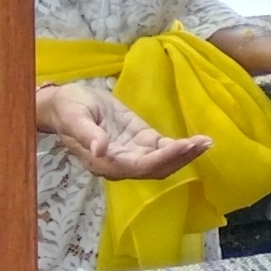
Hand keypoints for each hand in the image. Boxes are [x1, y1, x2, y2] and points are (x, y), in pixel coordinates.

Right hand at [38, 84, 212, 181]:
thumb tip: (101, 149)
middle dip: (180, 158)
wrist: (64, 103)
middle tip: (204, 144)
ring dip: (184, 154)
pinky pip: (160, 148)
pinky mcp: (138, 140)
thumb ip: (87, 134)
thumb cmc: (67, 109)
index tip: (184, 146)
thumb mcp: (74, 117)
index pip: (138, 166)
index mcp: (103, 162)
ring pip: (161, 161)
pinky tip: (197, 141)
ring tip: (206, 142)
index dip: (162, 158)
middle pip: (155, 168)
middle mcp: (119, 163)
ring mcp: (130, 152)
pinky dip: (178, 147)